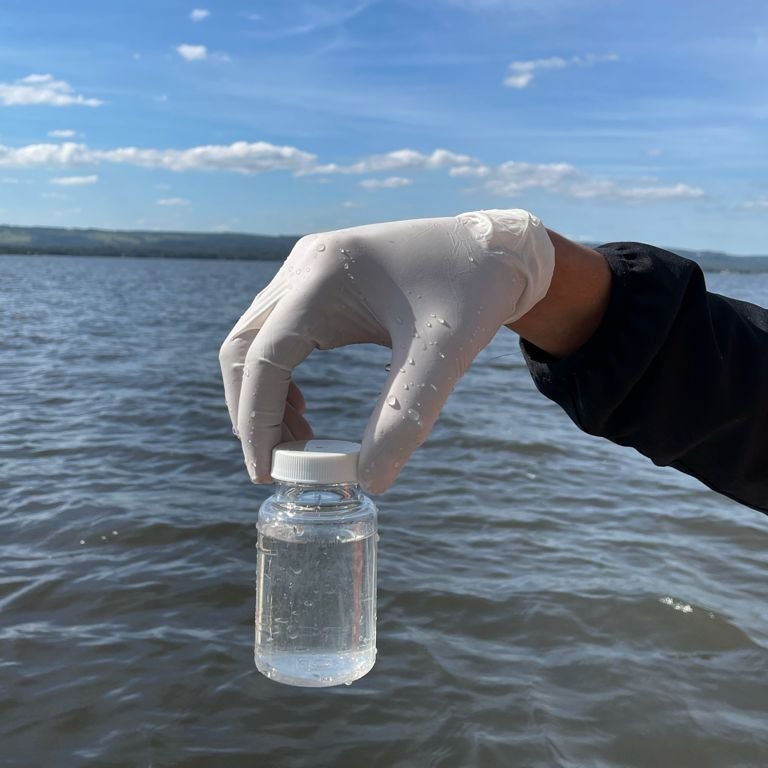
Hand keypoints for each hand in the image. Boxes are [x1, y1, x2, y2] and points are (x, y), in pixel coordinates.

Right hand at [219, 209, 554, 491]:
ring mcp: (308, 267)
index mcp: (325, 275)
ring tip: (297, 442)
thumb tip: (369, 481)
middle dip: (250, 410)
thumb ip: (406, 417)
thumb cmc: (475, 291)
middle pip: (242, 347)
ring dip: (263, 394)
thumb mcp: (445, 355)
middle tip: (276, 463)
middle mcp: (304, 264)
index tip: (267, 474)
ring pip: (255, 339)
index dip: (258, 422)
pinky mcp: (320, 278)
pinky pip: (278, 331)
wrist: (495, 247)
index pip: (263, 359)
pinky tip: (303, 406)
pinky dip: (279, 374)